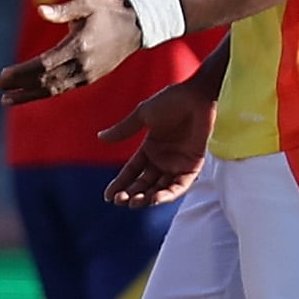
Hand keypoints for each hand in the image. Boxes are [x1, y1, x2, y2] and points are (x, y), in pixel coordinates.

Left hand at [0, 0, 143, 102]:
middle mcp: (82, 65)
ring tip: (5, 100)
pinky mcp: (89, 79)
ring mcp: (86, 75)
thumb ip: (62, 11)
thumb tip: (40, 10)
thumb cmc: (107, 11)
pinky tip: (28, 95)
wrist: (136, 27)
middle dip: (17, 86)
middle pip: (43, 80)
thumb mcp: (86, 4)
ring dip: (27, 96)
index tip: (2, 75)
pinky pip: (62, 89)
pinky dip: (43, 94)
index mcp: (78, 46)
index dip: (22, 72)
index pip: (43, 64)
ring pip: (52, 90)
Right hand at [99, 78, 215, 206]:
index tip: (108, 197)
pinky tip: (155, 199)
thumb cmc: (172, 101)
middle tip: (121, 200)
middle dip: (131, 194)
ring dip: (147, 198)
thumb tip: (100, 137)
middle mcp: (162, 159)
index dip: (120, 184)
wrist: (197, 96)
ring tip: (134, 202)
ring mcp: (177, 164)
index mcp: (149, 148)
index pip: (131, 171)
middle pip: (144, 183)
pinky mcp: (193, 167)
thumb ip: (124, 130)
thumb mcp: (143, 115)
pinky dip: (168, 194)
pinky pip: (180, 185)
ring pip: (160, 188)